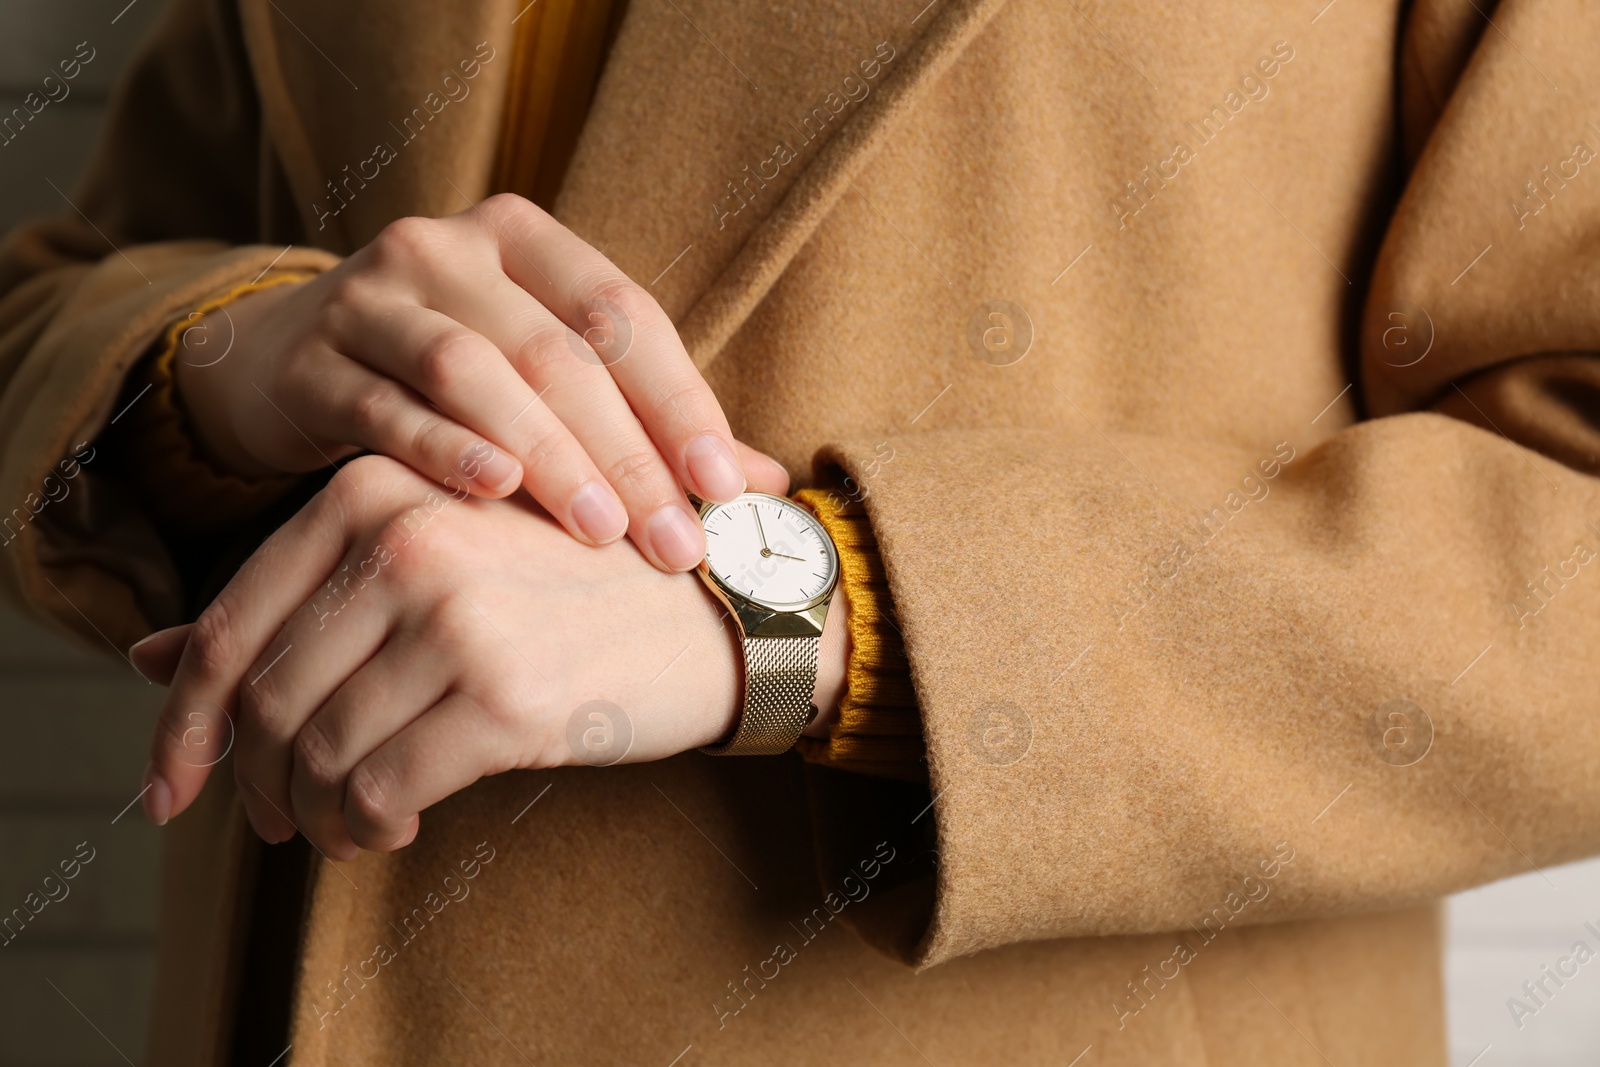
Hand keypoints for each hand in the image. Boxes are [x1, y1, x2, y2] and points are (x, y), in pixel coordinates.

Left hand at [133, 455, 848, 856]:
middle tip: (276, 820)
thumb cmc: (571, 586)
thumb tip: (146, 660)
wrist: (717, 608)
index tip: (173, 784)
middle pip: (261, 696)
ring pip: (315, 752)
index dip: (180, 722)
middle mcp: (407, 538)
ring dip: (315, 813)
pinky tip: (394, 829)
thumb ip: (296, 599)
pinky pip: (380, 791)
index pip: (228, 623)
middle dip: (251, 781)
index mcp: (375, 487)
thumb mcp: (433, 561)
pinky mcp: (503, 694)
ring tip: (347, 826)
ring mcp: (455, 614)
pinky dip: (368, 828)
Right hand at [175, 194, 774, 570]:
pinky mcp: (310, 361)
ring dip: (546, 454)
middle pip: (557, 349)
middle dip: (627, 452)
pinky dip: (442, 449)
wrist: (283, 362)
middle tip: (673, 541)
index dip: (680, 401)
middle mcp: (447, 248)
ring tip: (600, 530)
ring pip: (473, 368)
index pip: (623, 315)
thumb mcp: (546, 378)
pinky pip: (384, 406)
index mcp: (524, 238)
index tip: (725, 486)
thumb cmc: (447, 379)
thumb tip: (771, 484)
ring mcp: (370, 298)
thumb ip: (650, 421)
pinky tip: (494, 492)